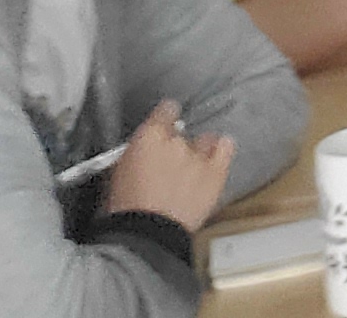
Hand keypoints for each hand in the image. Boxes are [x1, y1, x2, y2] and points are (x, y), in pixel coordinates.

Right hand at [104, 98, 236, 233]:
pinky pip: (225, 148)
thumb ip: (137, 155)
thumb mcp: (120, 175)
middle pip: (182, 134)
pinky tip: (217, 156)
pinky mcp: (216, 173)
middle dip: (176, 147)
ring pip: (205, 141)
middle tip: (170, 167)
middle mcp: (176, 140)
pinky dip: (222, 150)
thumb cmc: (126, 210)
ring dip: (199, 152)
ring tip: (193, 169)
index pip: (165, 111)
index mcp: (148, 137)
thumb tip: (144, 153)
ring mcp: (198, 156)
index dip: (165, 118)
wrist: (149, 234)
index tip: (164, 126)